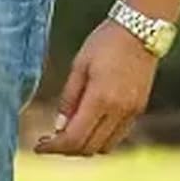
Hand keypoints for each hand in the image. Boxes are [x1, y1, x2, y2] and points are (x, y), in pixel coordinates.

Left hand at [35, 20, 159, 156]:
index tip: (39, 147)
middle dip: (66, 149)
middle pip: (89, 148)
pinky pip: (118, 136)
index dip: (54, 147)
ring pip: (105, 147)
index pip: (74, 137)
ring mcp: (132, 112)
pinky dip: (100, 138)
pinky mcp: (139, 110)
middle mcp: (119, 111)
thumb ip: (69, 99)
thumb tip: (58, 127)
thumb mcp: (78, 66)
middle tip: (49, 141)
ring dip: (84, 146)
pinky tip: (87, 126)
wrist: (140, 31)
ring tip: (67, 134)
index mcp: (100, 99)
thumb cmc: (104, 43)